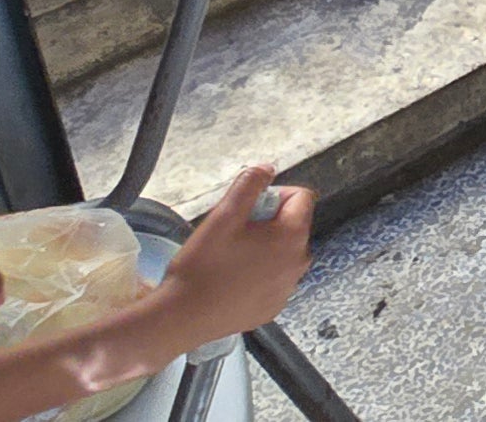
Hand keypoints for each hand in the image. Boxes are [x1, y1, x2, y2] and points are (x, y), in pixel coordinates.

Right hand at [145, 165, 315, 346]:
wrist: (183, 317)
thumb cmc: (202, 267)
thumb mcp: (223, 216)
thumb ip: (249, 185)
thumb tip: (267, 168)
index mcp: (291, 237)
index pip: (301, 197)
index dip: (274, 194)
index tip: (249, 208)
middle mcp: (299, 263)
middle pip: (293, 225)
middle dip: (268, 222)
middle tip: (234, 234)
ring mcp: (288, 288)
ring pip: (283, 253)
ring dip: (265, 248)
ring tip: (231, 258)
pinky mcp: (274, 306)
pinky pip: (275, 279)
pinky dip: (260, 274)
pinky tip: (233, 280)